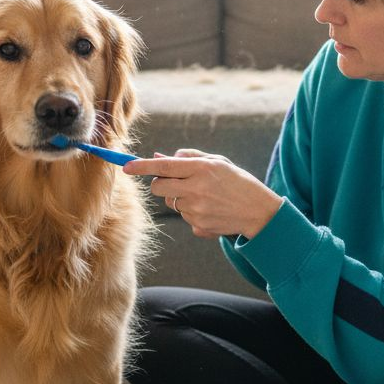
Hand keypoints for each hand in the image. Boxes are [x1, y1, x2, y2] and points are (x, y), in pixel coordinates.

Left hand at [123, 149, 283, 238]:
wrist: (257, 211)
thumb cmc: (236, 181)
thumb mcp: (216, 162)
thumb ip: (187, 158)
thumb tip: (159, 157)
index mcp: (200, 169)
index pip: (163, 167)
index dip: (141, 166)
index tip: (126, 166)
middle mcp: (196, 189)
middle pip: (158, 187)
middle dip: (160, 183)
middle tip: (174, 181)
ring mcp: (196, 210)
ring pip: (170, 202)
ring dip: (179, 197)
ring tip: (203, 196)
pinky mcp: (198, 225)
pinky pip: (183, 216)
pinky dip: (191, 211)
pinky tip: (209, 209)